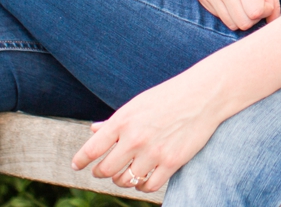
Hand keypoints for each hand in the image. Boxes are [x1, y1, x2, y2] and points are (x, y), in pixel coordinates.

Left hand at [71, 64, 223, 192]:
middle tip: (102, 170)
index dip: (81, 161)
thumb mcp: (138, 104)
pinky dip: (142, 185)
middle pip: (105, 170)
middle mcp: (135, 138)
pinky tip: (143, 179)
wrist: (204, 94)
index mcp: (123, 121)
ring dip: (121, 180)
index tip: (77, 165)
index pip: (92, 149)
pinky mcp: (171, 163)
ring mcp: (153, 152)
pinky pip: (148, 186)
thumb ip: (115, 121)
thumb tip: (93, 131)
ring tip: (124, 174)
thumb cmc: (168, 96)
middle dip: (101, 172)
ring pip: (125, 180)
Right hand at [196, 0, 279, 30]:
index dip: (264, 10)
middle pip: (242, 23)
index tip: (265, 0)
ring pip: (230, 23)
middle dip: (253, 17)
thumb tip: (273, 22)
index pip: (254, 13)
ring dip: (241, 16)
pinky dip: (228, 10)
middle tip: (256, 1)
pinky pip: (219, 16)